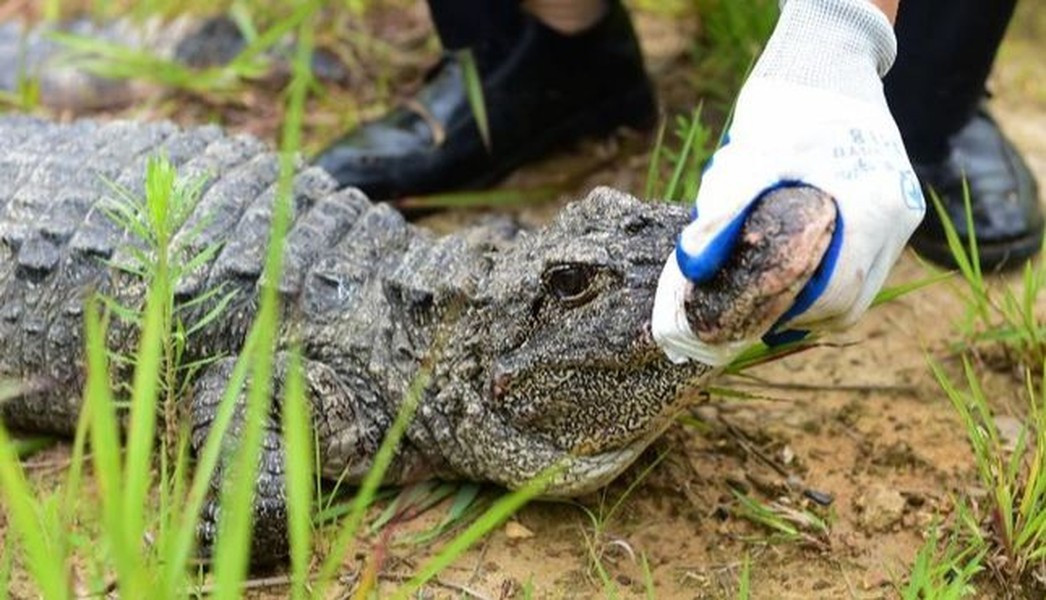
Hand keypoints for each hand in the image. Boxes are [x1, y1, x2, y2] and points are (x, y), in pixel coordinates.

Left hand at [652, 0, 925, 365]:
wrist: (828, 60)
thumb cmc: (788, 106)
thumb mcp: (748, 158)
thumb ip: (721, 213)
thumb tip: (693, 268)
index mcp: (870, 209)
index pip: (838, 293)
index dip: (793, 318)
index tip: (751, 324)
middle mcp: (898, 216)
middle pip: (854, 299)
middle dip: (803, 316)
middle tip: (755, 320)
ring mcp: (903, 209)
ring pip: (864, 284)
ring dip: (819, 300)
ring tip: (770, 302)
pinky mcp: (897, 201)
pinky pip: (868, 259)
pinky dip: (833, 275)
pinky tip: (794, 273)